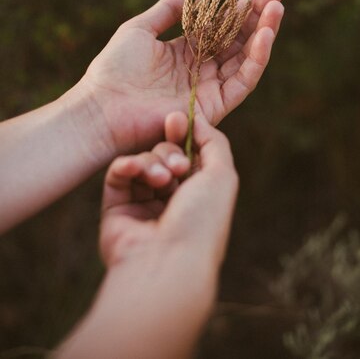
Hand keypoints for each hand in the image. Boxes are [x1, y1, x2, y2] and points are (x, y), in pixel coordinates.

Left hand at [75, 0, 284, 157]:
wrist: (103, 109)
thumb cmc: (114, 69)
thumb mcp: (139, 29)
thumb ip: (168, 10)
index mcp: (185, 50)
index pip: (221, 25)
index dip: (241, 7)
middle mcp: (201, 69)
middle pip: (239, 39)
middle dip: (260, 16)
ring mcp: (209, 88)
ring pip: (246, 58)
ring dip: (264, 33)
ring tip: (277, 9)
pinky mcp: (213, 106)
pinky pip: (242, 81)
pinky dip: (256, 59)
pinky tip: (265, 35)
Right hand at [100, 112, 237, 269]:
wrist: (168, 262)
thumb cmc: (201, 220)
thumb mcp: (222, 175)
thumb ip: (213, 141)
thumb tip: (196, 118)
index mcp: (199, 194)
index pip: (189, 153)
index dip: (183, 134)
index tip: (176, 118)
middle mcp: (172, 199)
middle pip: (166, 153)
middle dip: (170, 150)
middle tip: (176, 165)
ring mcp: (144, 204)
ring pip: (143, 161)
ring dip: (152, 162)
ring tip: (161, 180)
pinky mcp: (117, 208)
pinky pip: (118, 174)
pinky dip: (126, 165)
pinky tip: (133, 169)